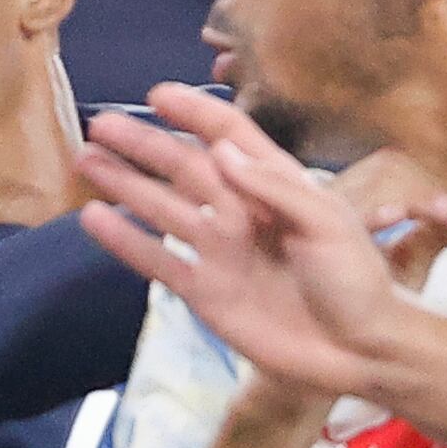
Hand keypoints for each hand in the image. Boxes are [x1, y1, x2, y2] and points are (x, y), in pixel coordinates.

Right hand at [78, 86, 446, 395]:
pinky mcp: (205, 292)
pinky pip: (157, 261)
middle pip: (184, 168)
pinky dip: (125, 240)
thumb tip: (221, 151)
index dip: (195, 114)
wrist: (360, 352)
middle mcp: (242, 212)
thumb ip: (274, 187)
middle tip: (100, 125)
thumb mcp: (328, 224)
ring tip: (86, 159)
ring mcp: (220, 252)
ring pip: (162, 208)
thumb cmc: (357, 282)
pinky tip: (94, 219)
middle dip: (144, 145)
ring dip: (125, 184)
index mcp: (277, 186)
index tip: (158, 95)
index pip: (229, 137)